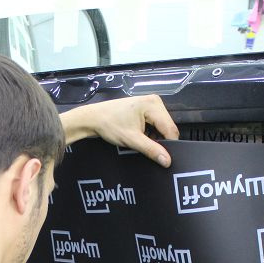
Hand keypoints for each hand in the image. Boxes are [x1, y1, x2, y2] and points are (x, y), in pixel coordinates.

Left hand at [60, 95, 179, 166]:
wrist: (92, 118)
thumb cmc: (110, 125)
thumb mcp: (132, 140)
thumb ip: (151, 150)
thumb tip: (167, 161)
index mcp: (153, 105)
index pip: (170, 129)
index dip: (169, 145)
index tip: (164, 159)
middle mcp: (155, 101)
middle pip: (167, 127)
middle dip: (161, 141)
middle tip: (150, 151)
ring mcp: (150, 103)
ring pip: (162, 126)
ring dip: (155, 137)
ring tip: (142, 144)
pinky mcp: (145, 107)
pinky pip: (155, 123)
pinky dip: (150, 133)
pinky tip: (141, 137)